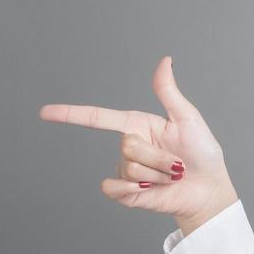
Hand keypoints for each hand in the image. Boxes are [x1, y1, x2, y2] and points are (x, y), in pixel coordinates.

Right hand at [38, 56, 236, 227]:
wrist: (208, 191)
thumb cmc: (203, 153)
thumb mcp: (187, 118)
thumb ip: (168, 92)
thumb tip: (165, 60)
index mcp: (138, 125)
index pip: (98, 118)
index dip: (70, 114)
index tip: (45, 112)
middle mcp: (129, 146)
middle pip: (127, 145)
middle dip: (158, 156)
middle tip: (177, 163)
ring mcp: (126, 170)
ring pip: (129, 167)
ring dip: (157, 174)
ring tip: (172, 176)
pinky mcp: (126, 192)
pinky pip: (114, 187)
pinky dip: (135, 189)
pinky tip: (153, 189)